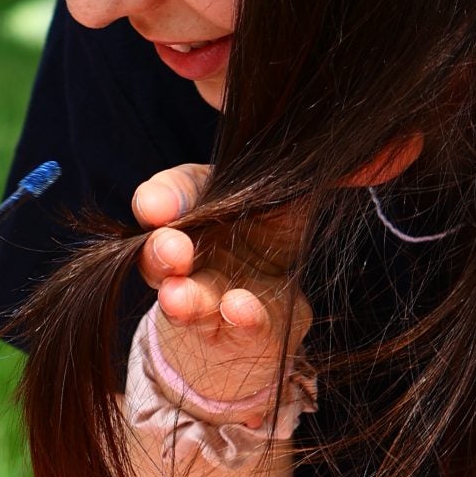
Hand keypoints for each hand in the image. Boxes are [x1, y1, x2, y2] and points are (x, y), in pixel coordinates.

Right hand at [132, 163, 311, 401]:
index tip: (155, 207)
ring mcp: (209, 302)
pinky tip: (238, 309)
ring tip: (178, 297)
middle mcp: (190, 260)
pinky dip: (240, 318)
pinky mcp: (243, 333)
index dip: (160, 198)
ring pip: (189, 300)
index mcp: (194, 212)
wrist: (272, 304)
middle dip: (162, 253)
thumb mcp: (280, 197)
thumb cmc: (269, 235)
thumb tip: (320, 143)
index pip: (169, 198)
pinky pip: (241, 326)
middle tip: (170, 249)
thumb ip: (289, 177)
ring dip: (185, 298)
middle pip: (164, 256)